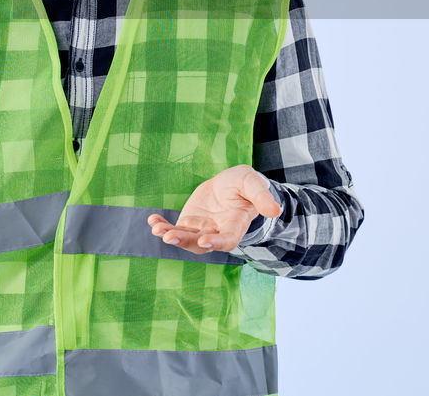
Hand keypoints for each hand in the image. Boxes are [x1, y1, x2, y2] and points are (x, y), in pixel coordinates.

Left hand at [147, 165, 281, 254]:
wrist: (231, 185)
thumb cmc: (245, 185)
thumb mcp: (253, 184)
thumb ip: (262, 197)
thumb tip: (275, 210)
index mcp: (235, 225)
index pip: (227, 240)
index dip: (216, 243)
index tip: (203, 241)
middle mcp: (217, 232)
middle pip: (201, 244)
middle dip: (185, 241)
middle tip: (169, 236)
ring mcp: (201, 229)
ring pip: (185, 239)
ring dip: (171, 235)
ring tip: (157, 228)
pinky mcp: (189, 223)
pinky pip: (175, 228)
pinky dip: (163, 225)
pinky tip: (153, 220)